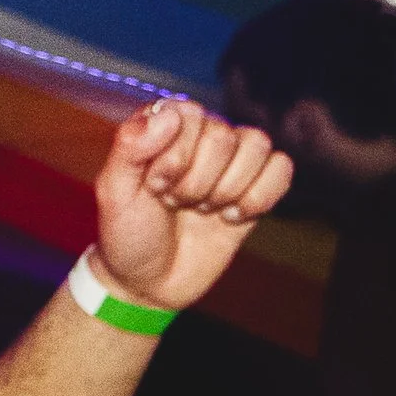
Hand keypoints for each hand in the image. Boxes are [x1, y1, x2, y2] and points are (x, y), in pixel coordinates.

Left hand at [91, 99, 292, 311]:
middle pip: (224, 137)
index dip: (175, 157)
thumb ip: (130, 146)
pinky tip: (231, 217)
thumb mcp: (114, 192)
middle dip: (197, 182)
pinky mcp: (254, 187)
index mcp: (164, 126)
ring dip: (227, 189)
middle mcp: (201, 135)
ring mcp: (230, 161)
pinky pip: (282, 168)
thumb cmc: (127, 233)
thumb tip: (171, 113)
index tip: (155, 187)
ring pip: (257, 145)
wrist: (149, 282)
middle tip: (176, 203)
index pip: (191, 115)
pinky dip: (260, 197)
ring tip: (202, 209)